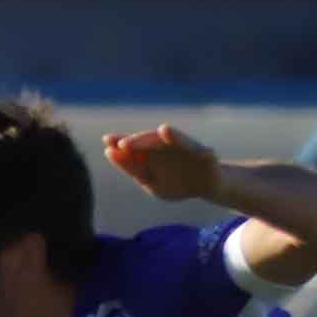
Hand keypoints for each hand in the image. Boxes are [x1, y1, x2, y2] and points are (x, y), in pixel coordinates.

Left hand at [102, 123, 226, 204]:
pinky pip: (195, 147)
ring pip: (172, 140)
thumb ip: (135, 169)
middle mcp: (168, 147)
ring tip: (162, 130)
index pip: (135, 149)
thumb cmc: (177, 183)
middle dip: (137, 142)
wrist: (209, 186)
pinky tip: (170, 133)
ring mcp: (186, 148)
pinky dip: (184, 141)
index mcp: (154, 154)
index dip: (121, 145)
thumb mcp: (153, 183)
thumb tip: (111, 151)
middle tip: (122, 143)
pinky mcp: (205, 153)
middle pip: (150, 142)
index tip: (107, 141)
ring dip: (166, 137)